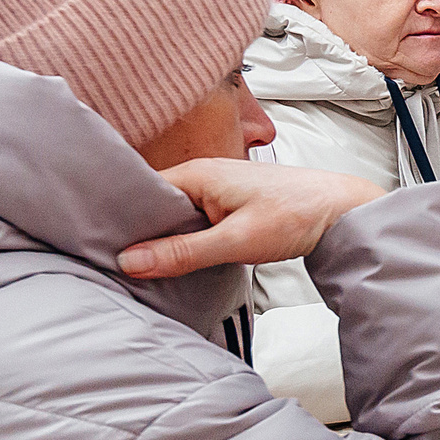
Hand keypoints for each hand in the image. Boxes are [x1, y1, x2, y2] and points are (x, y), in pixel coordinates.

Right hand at [119, 161, 384, 278]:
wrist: (342, 211)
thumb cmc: (296, 215)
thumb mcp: (235, 240)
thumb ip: (183, 252)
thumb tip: (130, 261)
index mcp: (196, 174)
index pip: (139, 192)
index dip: (119, 219)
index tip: (97, 245)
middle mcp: (201, 176)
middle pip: (154, 205)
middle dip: (137, 232)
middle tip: (110, 262)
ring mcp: (216, 191)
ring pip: (174, 216)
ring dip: (161, 238)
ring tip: (135, 265)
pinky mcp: (228, 207)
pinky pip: (192, 222)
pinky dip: (183, 240)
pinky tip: (174, 260)